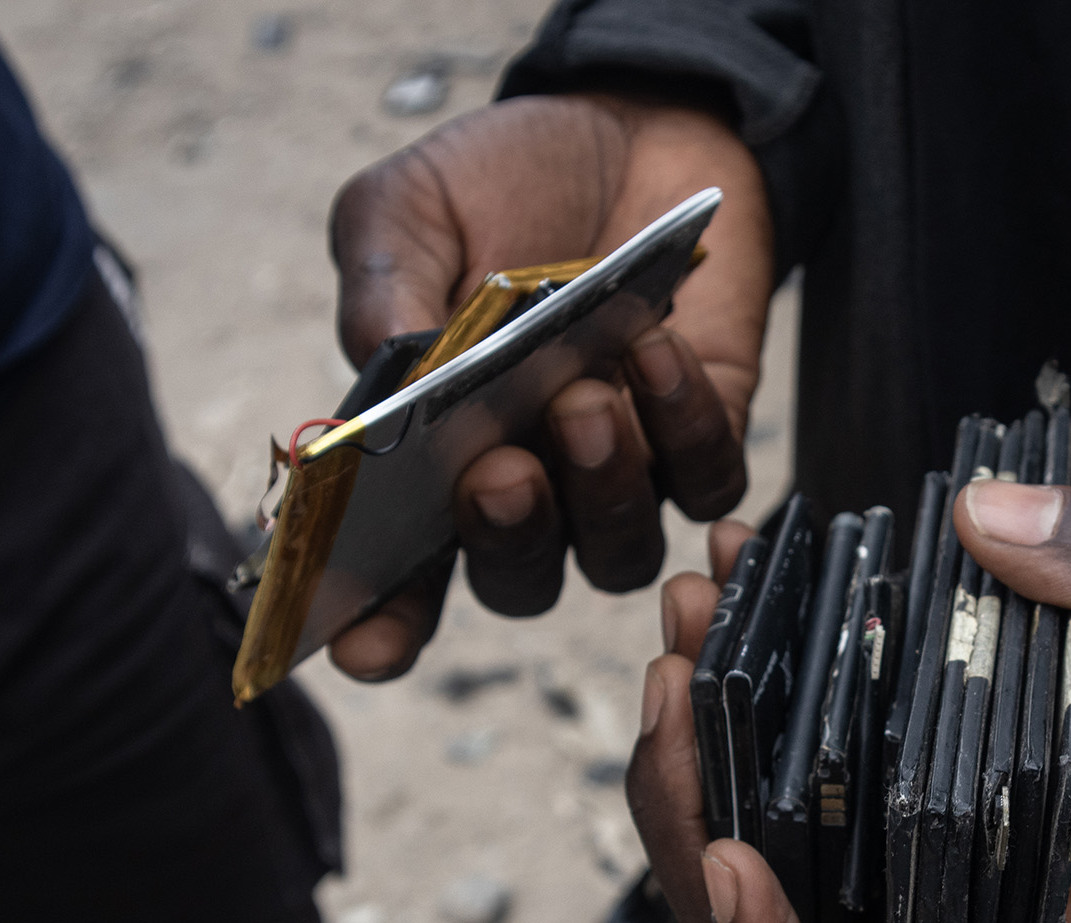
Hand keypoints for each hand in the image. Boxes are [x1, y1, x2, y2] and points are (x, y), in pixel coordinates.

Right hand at [325, 93, 773, 678]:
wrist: (631, 128)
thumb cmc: (506, 182)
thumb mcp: (410, 208)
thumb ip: (382, 285)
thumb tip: (383, 364)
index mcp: (429, 460)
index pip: (400, 578)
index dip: (381, 625)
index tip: (366, 645)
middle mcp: (526, 489)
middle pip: (517, 579)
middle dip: (506, 537)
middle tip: (502, 468)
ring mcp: (618, 474)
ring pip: (617, 549)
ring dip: (600, 485)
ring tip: (586, 393)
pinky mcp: (703, 441)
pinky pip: (704, 482)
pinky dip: (682, 425)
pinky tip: (653, 348)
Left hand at [628, 488, 1070, 922]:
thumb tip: (982, 516)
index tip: (729, 856)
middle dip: (696, 813)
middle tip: (675, 667)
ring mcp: (943, 874)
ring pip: (775, 849)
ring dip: (706, 746)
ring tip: (694, 610)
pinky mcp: (935, 806)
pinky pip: (814, 776)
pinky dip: (763, 697)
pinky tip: (747, 592)